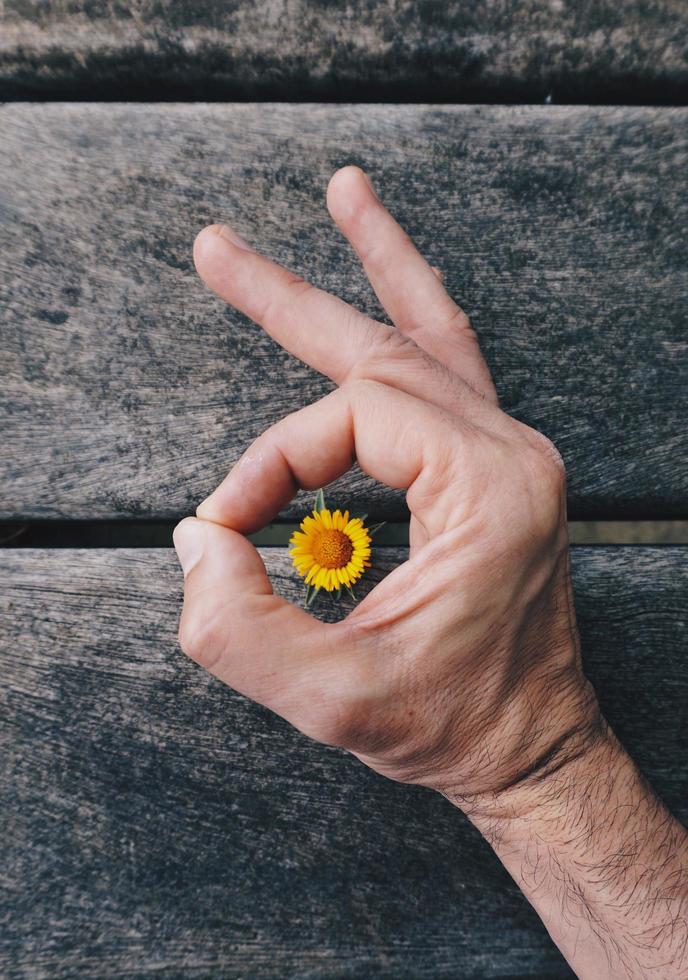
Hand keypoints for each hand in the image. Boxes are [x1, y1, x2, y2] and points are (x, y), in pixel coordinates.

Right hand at [174, 165, 601, 809]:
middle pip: (382, 345)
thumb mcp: (332, 700)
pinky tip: (387, 287)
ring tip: (346, 195)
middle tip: (215, 248)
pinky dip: (411, 317)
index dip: (266, 467)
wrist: (532, 748)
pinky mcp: (492, 469)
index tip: (224, 526)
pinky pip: (449, 370)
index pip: (345, 423)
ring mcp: (508, 454)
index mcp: (490, 489)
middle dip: (289, 299)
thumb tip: (200, 539)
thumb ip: (240, 628)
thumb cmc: (456, 726)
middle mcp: (510, 453)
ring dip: (376, 267)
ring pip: (429, 334)